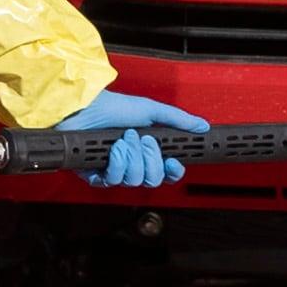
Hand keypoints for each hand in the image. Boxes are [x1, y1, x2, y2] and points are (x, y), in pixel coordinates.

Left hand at [52, 88, 204, 189]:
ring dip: (131, 158)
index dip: (172, 171)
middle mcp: (132, 161)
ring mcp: (114, 169)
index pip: (167, 171)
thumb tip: (202, 126)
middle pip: (152, 179)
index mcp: (147, 149)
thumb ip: (177, 120)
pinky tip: (112, 149)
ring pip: (133, 181)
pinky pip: (112, 181)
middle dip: (150, 159)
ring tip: (122, 139)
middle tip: (143, 139)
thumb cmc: (113, 105)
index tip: (174, 162)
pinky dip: (115, 164)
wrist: (83, 107)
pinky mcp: (95, 175)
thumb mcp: (151, 110)